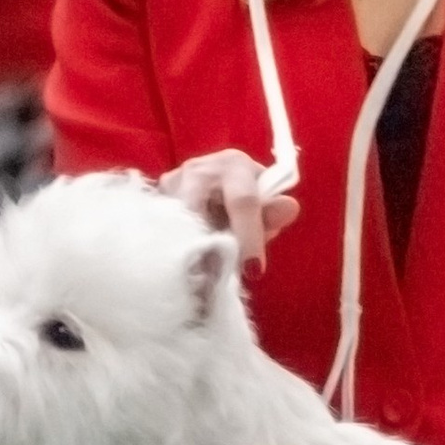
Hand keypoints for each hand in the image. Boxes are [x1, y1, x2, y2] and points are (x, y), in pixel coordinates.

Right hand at [160, 149, 298, 270]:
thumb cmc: (243, 195)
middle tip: (218, 279)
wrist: (210, 184)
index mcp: (233, 165)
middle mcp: (198, 169)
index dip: (249, 237)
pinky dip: (178, 251)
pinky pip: (165, 231)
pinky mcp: (154, 201)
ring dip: (192, 252)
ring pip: (180, 225)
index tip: (254, 271)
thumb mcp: (263, 201)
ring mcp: (171, 184)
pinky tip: (186, 267)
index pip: (243, 201)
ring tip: (203, 277)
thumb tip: (290, 208)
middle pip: (201, 214)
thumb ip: (274, 211)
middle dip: (211, 249)